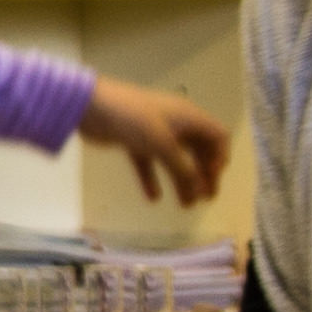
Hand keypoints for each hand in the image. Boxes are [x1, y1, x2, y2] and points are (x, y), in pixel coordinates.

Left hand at [81, 80, 230, 206]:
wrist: (91, 106)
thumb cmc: (133, 120)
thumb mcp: (163, 145)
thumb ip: (183, 169)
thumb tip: (200, 190)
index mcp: (189, 117)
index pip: (217, 136)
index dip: (219, 158)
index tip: (212, 179)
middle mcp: (176, 123)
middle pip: (198, 150)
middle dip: (203, 174)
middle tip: (205, 199)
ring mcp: (154, 132)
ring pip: (175, 159)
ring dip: (182, 181)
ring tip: (186, 205)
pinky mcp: (134, 141)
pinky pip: (149, 163)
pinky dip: (153, 178)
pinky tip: (153, 197)